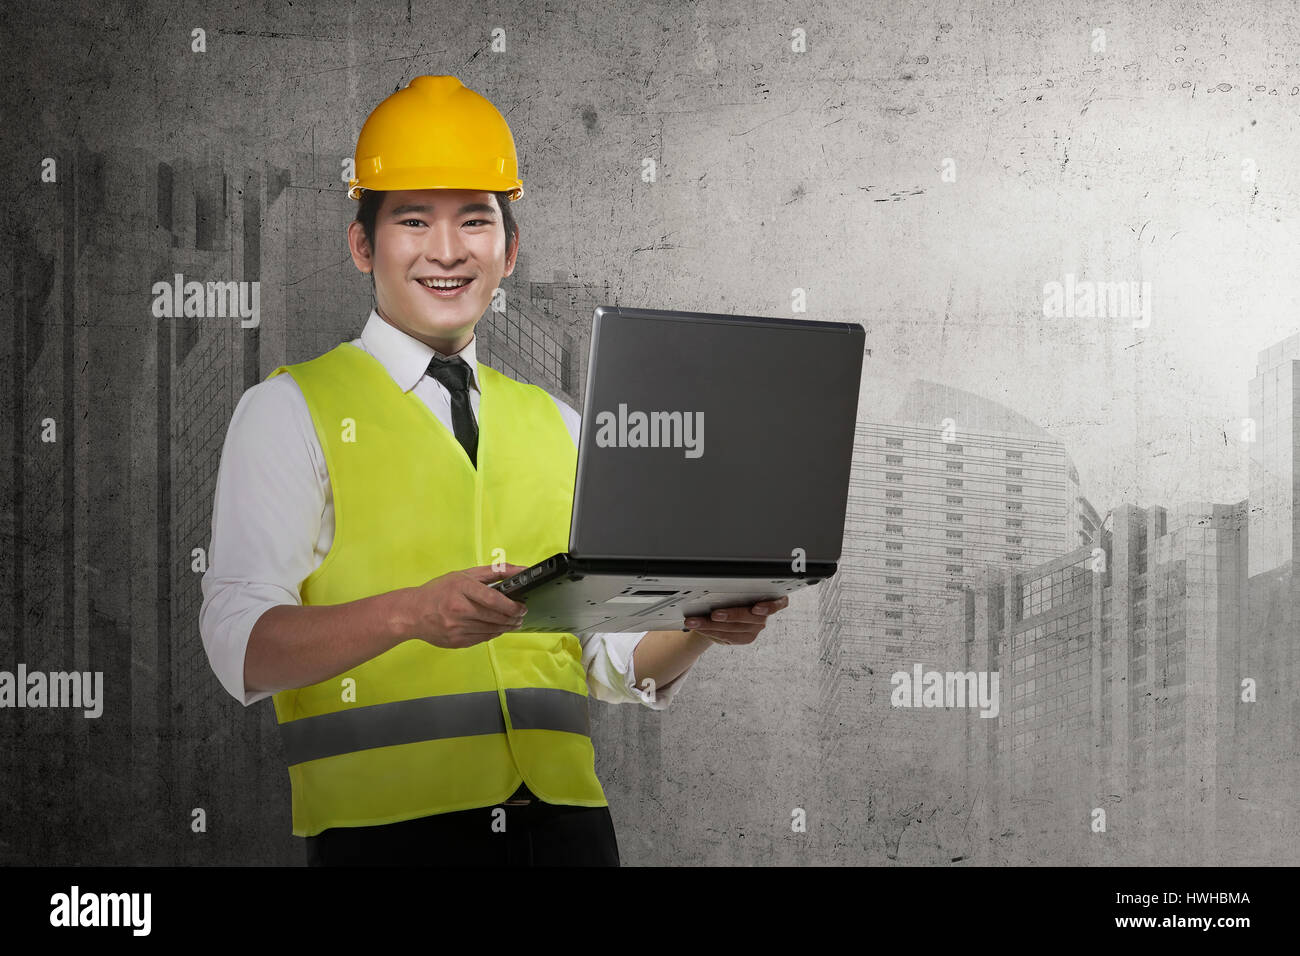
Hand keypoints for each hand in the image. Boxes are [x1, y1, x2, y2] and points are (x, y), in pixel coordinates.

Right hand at [403, 564, 529, 648]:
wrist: (412, 613)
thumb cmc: (439, 591)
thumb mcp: (465, 575)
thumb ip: (494, 571)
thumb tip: (522, 570)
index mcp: (461, 588)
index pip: (493, 599)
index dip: (512, 606)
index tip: (522, 606)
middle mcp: (458, 609)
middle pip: (495, 617)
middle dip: (513, 618)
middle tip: (521, 615)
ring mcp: (456, 627)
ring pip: (491, 630)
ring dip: (507, 627)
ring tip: (513, 622)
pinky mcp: (456, 641)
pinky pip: (482, 639)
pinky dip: (493, 634)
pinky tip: (497, 628)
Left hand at [683, 596, 788, 645]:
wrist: (730, 613)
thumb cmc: (736, 597)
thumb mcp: (738, 589)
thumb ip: (736, 588)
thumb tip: (715, 582)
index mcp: (769, 599)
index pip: (779, 603)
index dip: (769, 607)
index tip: (756, 608)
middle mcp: (763, 616)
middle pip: (749, 618)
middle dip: (729, 616)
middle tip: (714, 614)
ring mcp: (754, 629)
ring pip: (733, 629)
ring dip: (710, 625)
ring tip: (695, 621)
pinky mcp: (745, 638)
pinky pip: (727, 637)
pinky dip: (710, 631)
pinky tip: (699, 627)